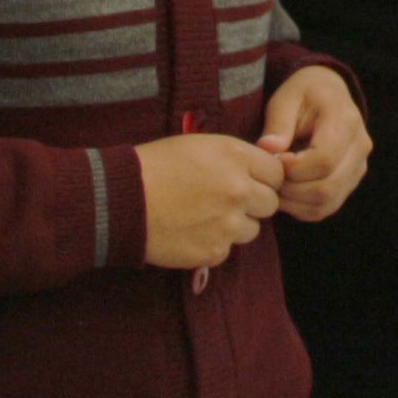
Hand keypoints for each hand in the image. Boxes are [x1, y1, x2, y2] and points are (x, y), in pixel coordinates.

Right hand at [136, 133, 282, 268]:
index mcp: (236, 157)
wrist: (121, 200)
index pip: (277, 173)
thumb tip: (264, 169)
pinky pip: (227, 249)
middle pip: (270, 203)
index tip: (248, 181)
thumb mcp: (200, 145)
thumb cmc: (155, 166)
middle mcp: (239, 189)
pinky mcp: (214, 251)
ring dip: (234, 225)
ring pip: (252, 229)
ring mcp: (228, 223)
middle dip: (252, 203)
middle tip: (224, 201)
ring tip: (203, 216)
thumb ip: (237, 157)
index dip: (263, 178)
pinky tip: (190, 231)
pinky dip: (213, 243)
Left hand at [259, 65, 370, 221]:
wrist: (327, 94)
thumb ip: (278, 124)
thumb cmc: (304, 94)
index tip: (272, 160)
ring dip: (294, 202)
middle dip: (290, 189)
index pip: (324, 159)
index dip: (293, 168)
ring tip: (274, 185)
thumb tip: (267, 149)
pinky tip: (285, 193)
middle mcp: (360, 147)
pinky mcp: (350, 182)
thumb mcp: (286, 98)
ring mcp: (358, 167)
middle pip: (327, 187)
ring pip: (327, 202)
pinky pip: (326, 208)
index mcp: (346, 121)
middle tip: (268, 178)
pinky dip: (301, 208)